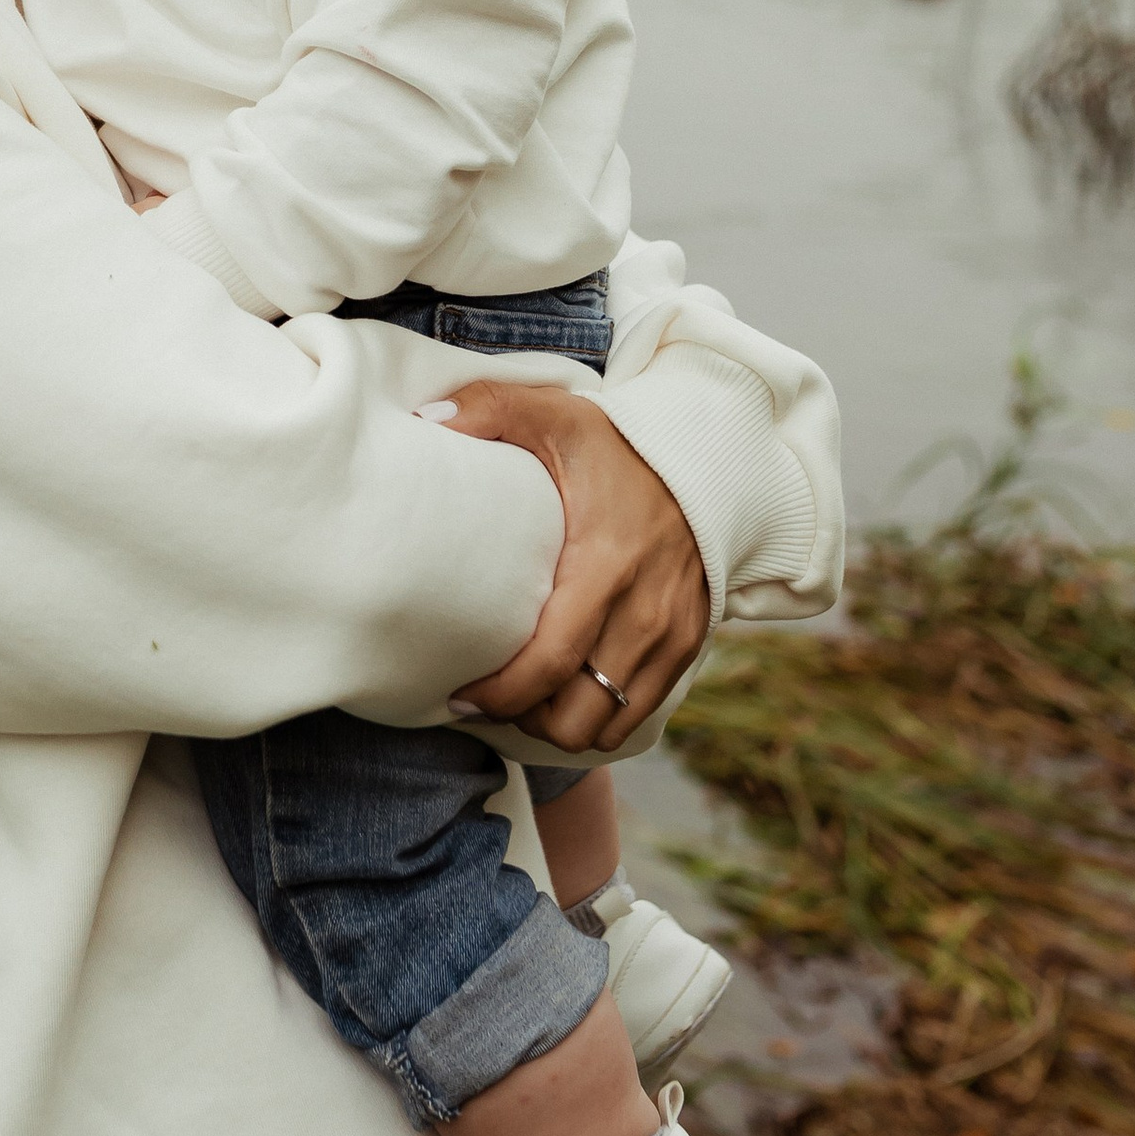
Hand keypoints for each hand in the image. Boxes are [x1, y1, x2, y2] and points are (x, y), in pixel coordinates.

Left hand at [442, 380, 709, 752]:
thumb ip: (487, 408)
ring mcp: (671, 636)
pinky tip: (565, 690)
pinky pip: (636, 712)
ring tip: (523, 697)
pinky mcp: (689, 646)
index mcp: (605, 565)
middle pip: (574, 717)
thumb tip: (425, 420)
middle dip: (521, 718)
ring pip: (605, 727)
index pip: (548, 663)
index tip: (459, 692)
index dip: (497, 695)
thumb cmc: (621, 442)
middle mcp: (644, 613)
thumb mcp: (555, 414)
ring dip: (558, 723)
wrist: (709, 457)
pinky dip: (598, 716)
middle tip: (485, 696)